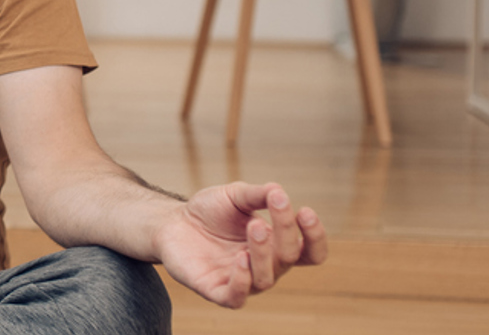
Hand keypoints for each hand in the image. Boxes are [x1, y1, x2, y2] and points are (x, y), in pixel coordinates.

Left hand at [152, 182, 326, 308]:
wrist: (172, 221)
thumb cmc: (210, 210)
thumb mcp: (236, 195)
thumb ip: (259, 194)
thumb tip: (279, 191)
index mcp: (276, 245)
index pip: (309, 252)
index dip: (315, 237)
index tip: (305, 210)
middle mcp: (264, 267)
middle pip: (289, 258)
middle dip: (286, 230)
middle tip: (275, 204)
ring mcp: (241, 280)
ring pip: (266, 278)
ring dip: (264, 252)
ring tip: (254, 226)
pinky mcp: (216, 291)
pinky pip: (237, 297)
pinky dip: (242, 280)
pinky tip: (240, 258)